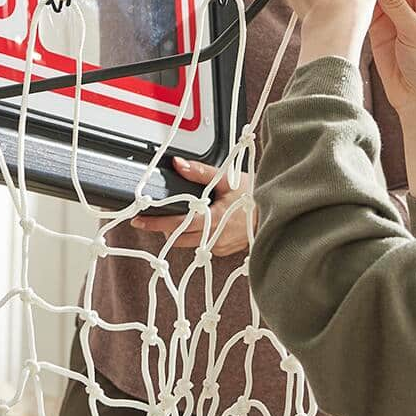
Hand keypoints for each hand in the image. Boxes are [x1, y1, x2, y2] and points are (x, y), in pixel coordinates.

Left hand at [129, 157, 254, 256]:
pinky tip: (203, 224)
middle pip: (177, 238)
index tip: (139, 220)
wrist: (276, 211)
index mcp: (212, 221)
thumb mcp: (228, 179)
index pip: (175, 225)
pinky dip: (196, 236)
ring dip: (180, 233)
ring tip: (181, 218)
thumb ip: (200, 172)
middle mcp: (213, 238)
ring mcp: (219, 247)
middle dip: (164, 229)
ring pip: (189, 244)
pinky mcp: (224, 250)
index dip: (154, 223)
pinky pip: (202, 246)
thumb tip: (179, 164)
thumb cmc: (256, 196)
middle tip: (156, 218)